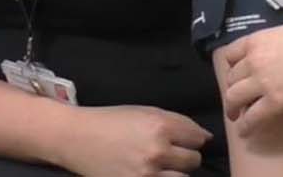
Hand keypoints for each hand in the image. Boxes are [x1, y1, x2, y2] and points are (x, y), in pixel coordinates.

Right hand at [56, 104, 212, 176]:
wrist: (77, 138)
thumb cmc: (112, 120)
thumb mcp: (145, 112)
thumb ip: (177, 123)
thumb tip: (205, 137)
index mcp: (160, 125)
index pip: (197, 137)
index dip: (193, 138)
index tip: (184, 140)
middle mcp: (157, 150)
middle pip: (193, 160)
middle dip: (186, 156)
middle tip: (171, 153)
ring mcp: (148, 173)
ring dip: (176, 172)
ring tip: (162, 165)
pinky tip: (153, 172)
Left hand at [221, 21, 282, 136]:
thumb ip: (274, 48)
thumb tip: (277, 60)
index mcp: (256, 40)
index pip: (229, 55)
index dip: (231, 68)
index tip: (235, 77)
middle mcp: (253, 60)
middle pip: (231, 79)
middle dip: (232, 90)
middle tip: (237, 100)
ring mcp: (262, 81)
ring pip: (234, 97)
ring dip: (233, 109)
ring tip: (236, 117)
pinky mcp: (275, 101)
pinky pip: (252, 117)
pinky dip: (245, 126)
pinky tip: (245, 131)